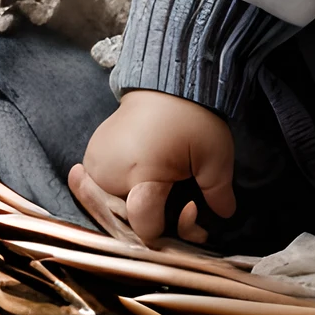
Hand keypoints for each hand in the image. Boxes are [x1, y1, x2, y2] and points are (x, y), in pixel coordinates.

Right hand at [70, 90, 235, 248]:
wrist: (167, 84)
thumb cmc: (194, 119)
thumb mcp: (216, 156)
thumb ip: (217, 193)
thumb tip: (223, 216)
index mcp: (141, 174)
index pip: (143, 226)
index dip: (166, 230)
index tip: (190, 210)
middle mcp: (110, 174)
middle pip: (123, 224)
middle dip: (149, 224)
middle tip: (176, 202)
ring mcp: (96, 165)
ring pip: (106, 212)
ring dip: (130, 213)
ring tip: (156, 191)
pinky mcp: (91, 157)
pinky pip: (96, 193)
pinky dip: (115, 198)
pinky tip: (136, 186)